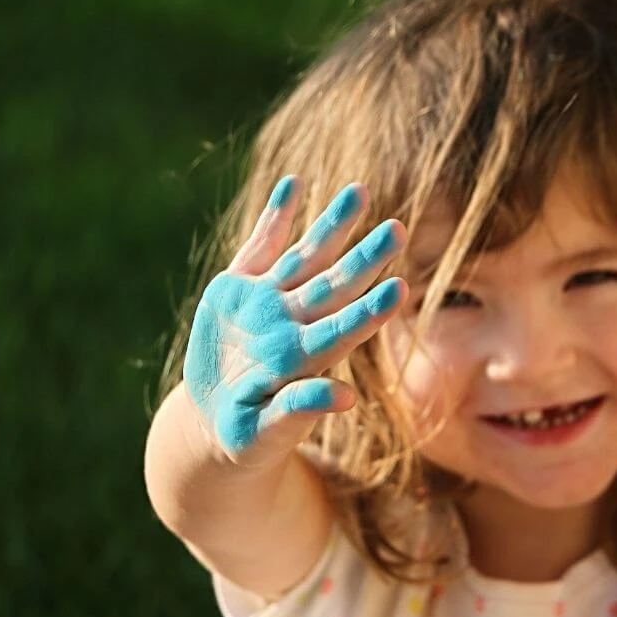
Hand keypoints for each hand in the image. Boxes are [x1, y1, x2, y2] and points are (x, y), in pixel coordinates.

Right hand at [183, 177, 406, 468]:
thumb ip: (301, 409)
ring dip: (331, 224)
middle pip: (334, 285)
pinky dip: (275, 217)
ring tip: (359, 190)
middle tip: (397, 227)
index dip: (370, 309)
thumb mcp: (268, 430)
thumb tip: (347, 398)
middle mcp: (292, 322)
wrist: (214, 420)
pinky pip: (260, 247)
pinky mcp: (238, 289)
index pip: (344, 328)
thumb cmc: (250, 432)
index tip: (402, 288)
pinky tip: (295, 184)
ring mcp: (267, 302)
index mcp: (302, 357)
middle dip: (364, 257)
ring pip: (305, 257)